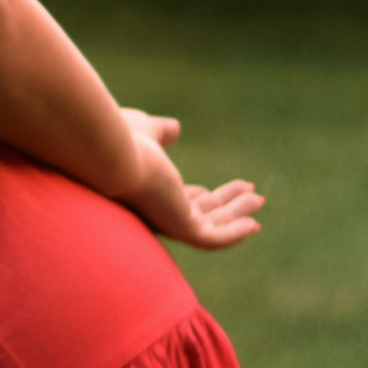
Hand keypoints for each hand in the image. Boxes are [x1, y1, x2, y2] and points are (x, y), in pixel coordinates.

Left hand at [116, 108, 261, 248]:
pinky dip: (234, 234)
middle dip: (223, 205)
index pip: (171, 200)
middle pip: (195, 213)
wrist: (109, 153)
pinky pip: (212, 238)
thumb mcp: (144, 131)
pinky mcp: (179, 227)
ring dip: (235, 214)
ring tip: (258, 198)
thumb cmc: (117, 139)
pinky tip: (253, 224)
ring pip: (208, 224)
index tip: (207, 191)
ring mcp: (166, 220)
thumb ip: (158, 132)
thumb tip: (173, 128)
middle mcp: (152, 211)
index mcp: (142, 191)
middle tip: (250, 193)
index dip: (193, 197)